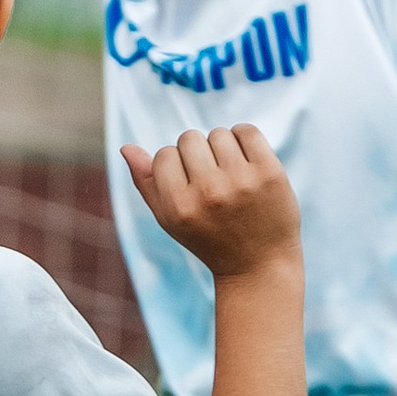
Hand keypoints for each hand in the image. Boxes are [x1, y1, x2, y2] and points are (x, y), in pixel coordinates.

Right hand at [120, 122, 299, 280]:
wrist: (259, 264)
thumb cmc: (209, 239)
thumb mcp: (170, 220)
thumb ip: (146, 184)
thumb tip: (126, 148)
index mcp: (179, 207)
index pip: (164, 155)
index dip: (175, 167)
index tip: (190, 187)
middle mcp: (209, 193)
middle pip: (189, 138)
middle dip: (198, 154)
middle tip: (211, 181)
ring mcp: (242, 182)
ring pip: (218, 133)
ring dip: (222, 148)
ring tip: (230, 174)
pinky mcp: (270, 173)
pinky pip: (247, 131)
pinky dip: (244, 139)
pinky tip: (247, 161)